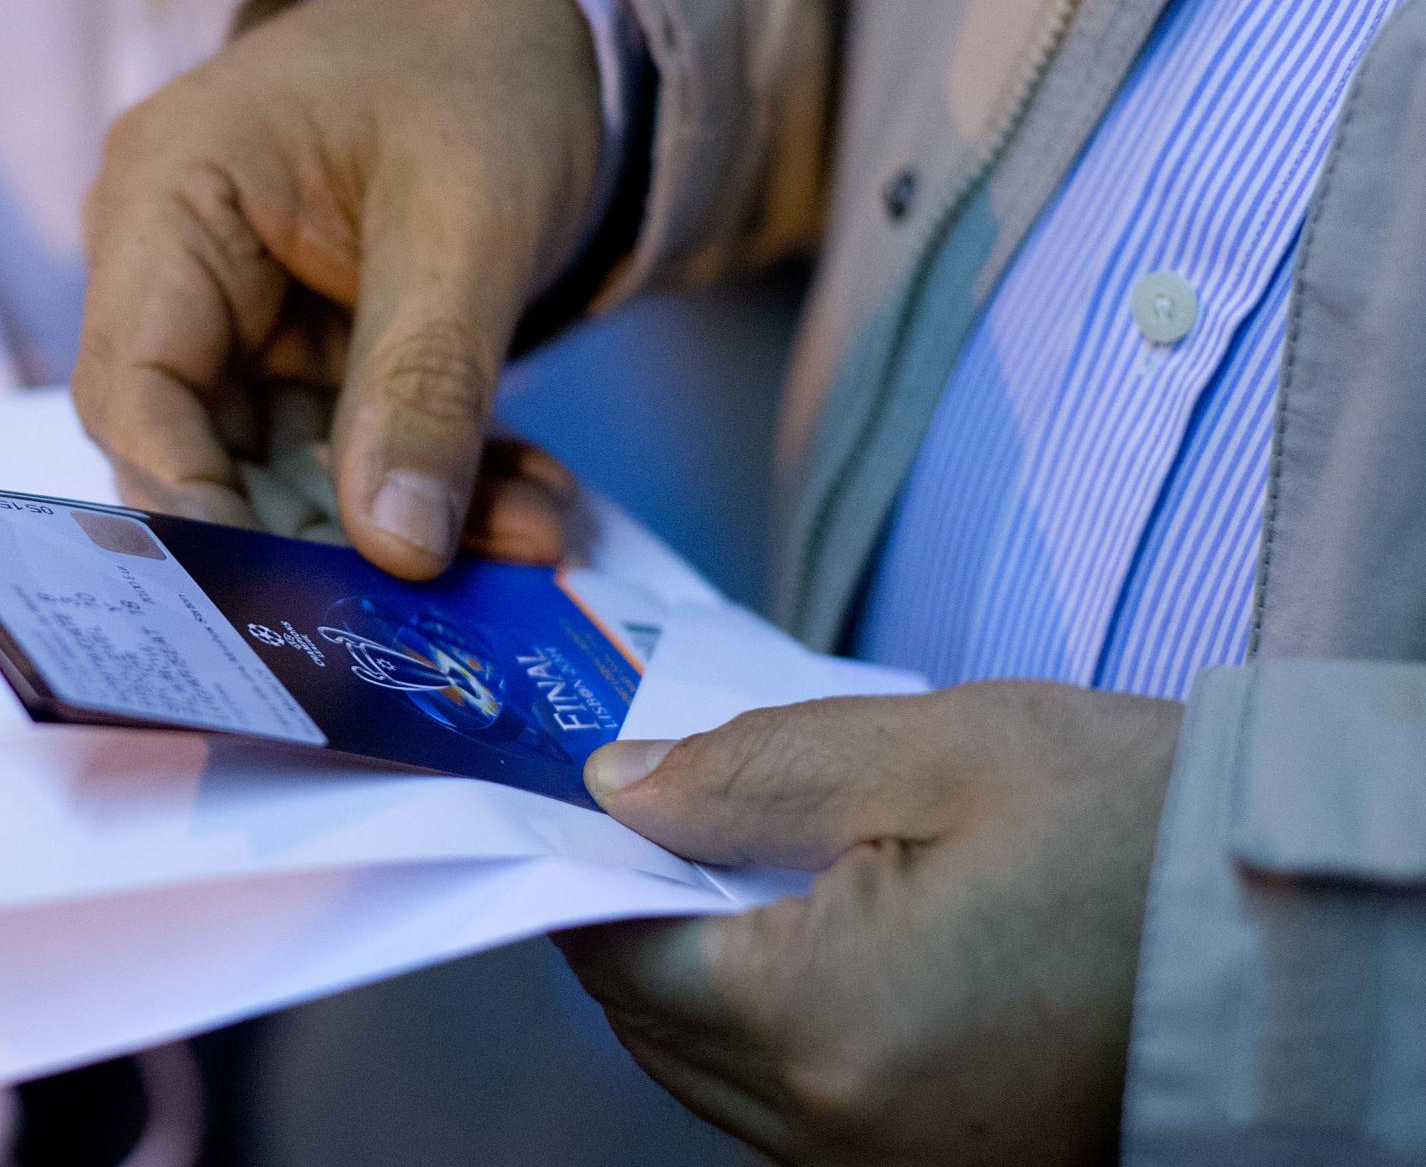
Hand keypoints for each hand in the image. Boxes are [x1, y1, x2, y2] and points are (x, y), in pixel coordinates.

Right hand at [73, 0, 601, 576]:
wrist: (540, 30)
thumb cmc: (478, 72)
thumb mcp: (464, 222)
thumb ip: (424, 384)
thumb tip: (395, 548)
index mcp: (169, 200)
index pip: (136, 390)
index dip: (193, 508)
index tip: (279, 599)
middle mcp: (188, 269)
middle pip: (215, 451)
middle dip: (331, 532)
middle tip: (426, 599)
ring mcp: (255, 318)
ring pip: (306, 467)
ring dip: (415, 517)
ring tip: (527, 540)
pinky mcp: (323, 353)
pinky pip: (366, 446)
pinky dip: (444, 482)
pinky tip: (529, 506)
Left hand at [557, 681, 1182, 1164]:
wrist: (1291, 924)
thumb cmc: (1131, 823)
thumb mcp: (930, 750)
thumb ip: (748, 771)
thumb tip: (615, 790)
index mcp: (827, 1025)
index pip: (620, 960)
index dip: (586, 874)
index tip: (591, 807)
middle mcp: (845, 1136)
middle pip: (659, 1029)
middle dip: (641, 922)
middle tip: (675, 820)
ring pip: (719, 1080)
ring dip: (704, 979)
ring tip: (756, 871)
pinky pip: (795, 1113)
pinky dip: (774, 1030)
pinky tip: (818, 943)